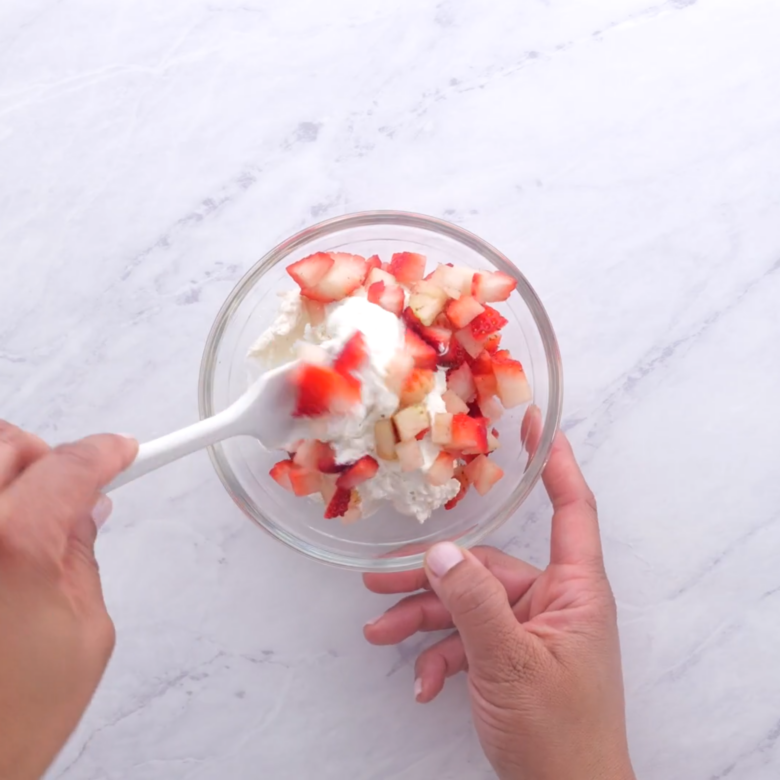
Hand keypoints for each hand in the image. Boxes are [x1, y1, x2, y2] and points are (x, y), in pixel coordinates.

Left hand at [0, 422, 136, 779]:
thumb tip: (86, 512)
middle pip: (8, 444)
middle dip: (46, 456)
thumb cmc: (10, 721)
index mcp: (14, 545)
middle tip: (68, 489)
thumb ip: (84, 555)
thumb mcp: (86, 631)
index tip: (121, 452)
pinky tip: (3, 536)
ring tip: (26, 516)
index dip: (105, 453)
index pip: (70, 466)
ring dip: (8, 473)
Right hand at [363, 432, 634, 779]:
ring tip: (379, 631)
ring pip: (468, 605)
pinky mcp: (513, 659)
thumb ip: (473, 603)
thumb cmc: (560, 737)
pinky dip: (441, 657)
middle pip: (487, 567)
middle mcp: (552, 603)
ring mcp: (530, 632)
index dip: (554, 461)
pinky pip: (470, 642)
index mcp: (573, 591)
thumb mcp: (509, 663)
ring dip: (424, 618)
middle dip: (433, 575)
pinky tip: (423, 683)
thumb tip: (441, 553)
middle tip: (381, 577)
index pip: (571, 509)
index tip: (534, 421)